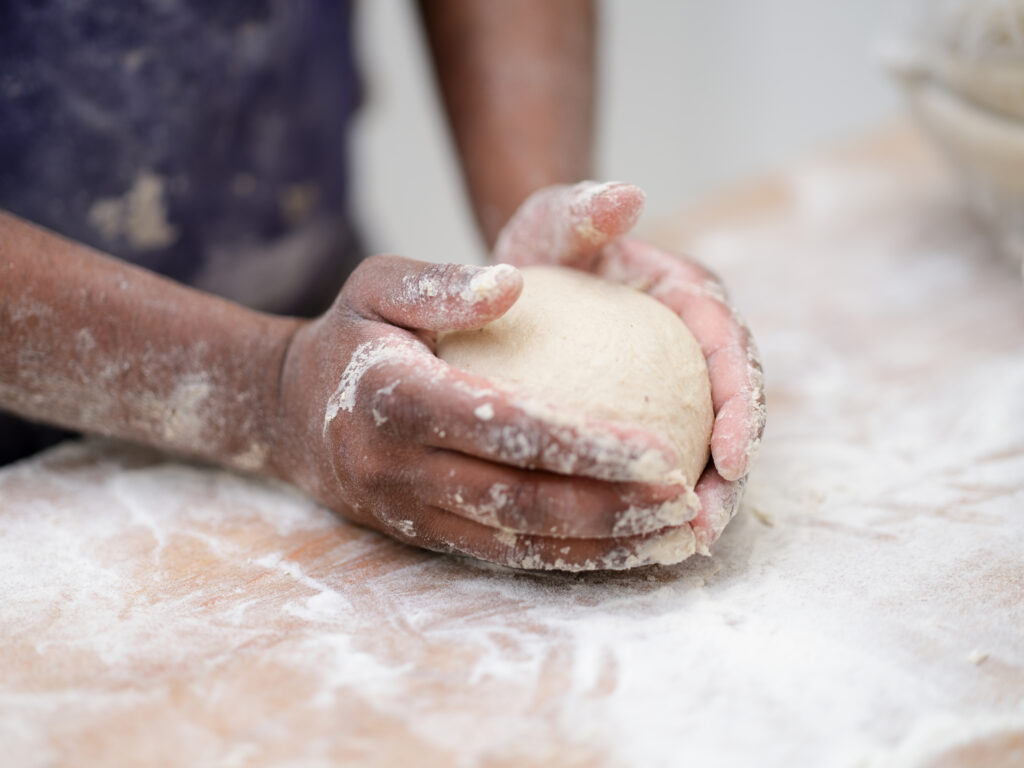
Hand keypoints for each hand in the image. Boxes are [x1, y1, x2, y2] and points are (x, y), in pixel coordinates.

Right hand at [270, 254, 706, 569]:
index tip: (660, 450)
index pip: (505, 426)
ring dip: (601, 545)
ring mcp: (406, 509)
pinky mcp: (419, 534)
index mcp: (393, 395)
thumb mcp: (376, 283)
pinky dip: (567, 558)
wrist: (285, 411)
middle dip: (611, 506)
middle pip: (520, 500)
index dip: (586, 444)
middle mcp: (397, 465)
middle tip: (684, 499)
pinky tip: (621, 549)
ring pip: (517, 542)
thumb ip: (440, 281)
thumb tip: (513, 284)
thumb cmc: (349, 335)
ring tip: (673, 534)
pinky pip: (501, 557)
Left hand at [494, 181, 765, 552]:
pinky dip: (655, 495)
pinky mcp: (649, 413)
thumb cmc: (550, 243)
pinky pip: (660, 458)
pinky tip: (635, 536)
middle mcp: (694, 347)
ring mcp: (674, 383)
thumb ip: (587, 210)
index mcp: (692, 300)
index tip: (731, 456)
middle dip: (730, 473)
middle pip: (731, 413)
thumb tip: (624, 195)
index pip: (730, 351)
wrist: (531, 267)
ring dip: (701, 497)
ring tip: (684, 544)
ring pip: (701, 446)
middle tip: (706, 524)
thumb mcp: (559, 220)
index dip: (740, 405)